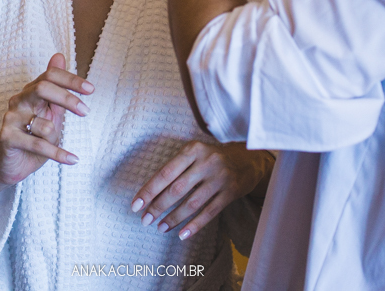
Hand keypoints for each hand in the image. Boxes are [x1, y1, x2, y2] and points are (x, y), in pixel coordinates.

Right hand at [0, 54, 93, 186]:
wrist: (14, 164)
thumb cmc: (35, 136)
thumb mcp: (51, 112)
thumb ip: (57, 88)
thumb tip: (59, 55)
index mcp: (30, 91)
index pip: (50, 75)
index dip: (71, 80)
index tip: (91, 90)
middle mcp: (18, 101)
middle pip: (43, 88)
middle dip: (67, 98)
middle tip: (86, 111)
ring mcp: (11, 118)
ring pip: (43, 124)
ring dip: (55, 136)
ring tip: (53, 144)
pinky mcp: (7, 137)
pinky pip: (38, 145)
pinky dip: (58, 154)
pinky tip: (72, 159)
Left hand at [130, 141, 272, 240]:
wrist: (248, 158)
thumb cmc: (212, 158)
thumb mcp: (195, 153)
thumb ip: (176, 168)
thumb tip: (150, 193)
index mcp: (193, 150)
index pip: (165, 173)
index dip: (149, 190)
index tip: (136, 205)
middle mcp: (206, 162)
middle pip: (177, 189)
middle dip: (158, 206)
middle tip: (145, 220)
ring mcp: (220, 178)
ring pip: (192, 203)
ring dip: (174, 218)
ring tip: (160, 227)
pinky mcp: (231, 192)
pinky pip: (209, 212)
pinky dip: (194, 225)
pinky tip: (182, 234)